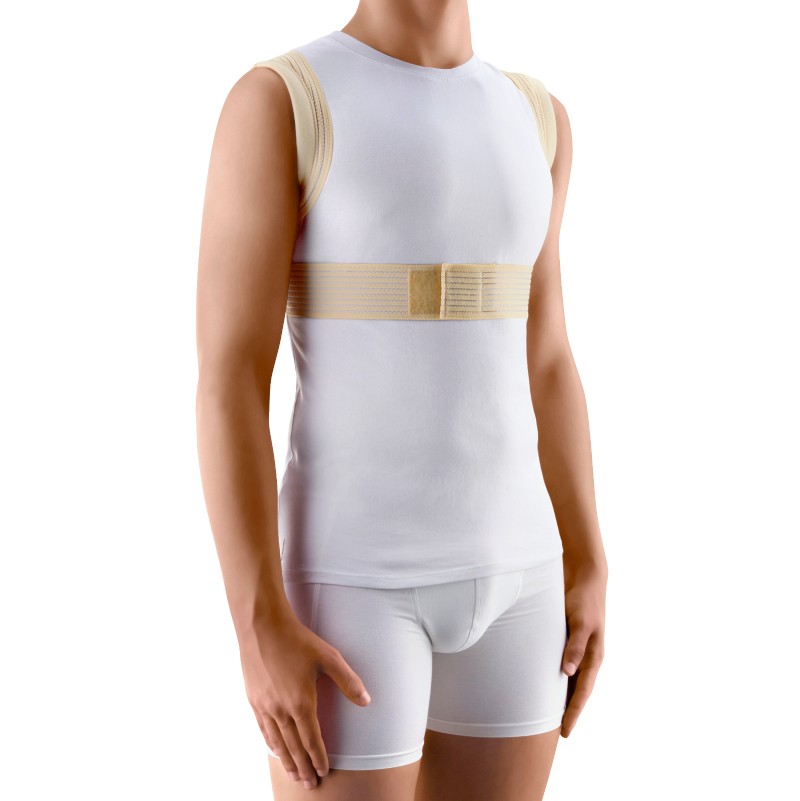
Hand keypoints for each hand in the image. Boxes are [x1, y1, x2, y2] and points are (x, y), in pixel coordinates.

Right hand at [239, 609, 370, 787]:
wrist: (262, 626)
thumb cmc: (297, 640)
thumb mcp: (328, 657)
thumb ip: (348, 681)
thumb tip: (366, 701)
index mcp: (301, 703)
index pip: (312, 740)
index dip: (318, 758)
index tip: (323, 772)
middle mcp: (281, 710)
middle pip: (294, 747)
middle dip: (303, 767)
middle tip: (309, 784)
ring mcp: (264, 706)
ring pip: (277, 742)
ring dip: (286, 760)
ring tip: (293, 774)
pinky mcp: (253, 699)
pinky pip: (263, 729)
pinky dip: (271, 743)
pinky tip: (275, 749)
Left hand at [560, 557, 606, 736]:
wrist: (585, 578)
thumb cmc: (583, 600)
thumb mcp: (580, 622)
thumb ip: (574, 645)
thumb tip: (568, 672)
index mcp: (594, 656)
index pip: (582, 692)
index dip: (573, 713)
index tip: (565, 733)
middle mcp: (587, 657)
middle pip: (577, 691)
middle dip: (567, 712)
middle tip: (553, 732)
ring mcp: (578, 650)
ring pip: (569, 681)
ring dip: (560, 697)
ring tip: (545, 715)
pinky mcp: (568, 641)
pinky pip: (562, 666)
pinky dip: (555, 679)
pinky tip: (543, 686)